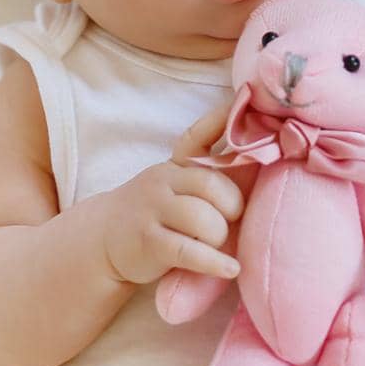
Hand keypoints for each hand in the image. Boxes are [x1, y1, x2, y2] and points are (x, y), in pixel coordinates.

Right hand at [102, 99, 246, 286]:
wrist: (105, 239)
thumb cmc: (157, 213)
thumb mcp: (177, 186)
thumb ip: (209, 175)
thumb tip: (259, 160)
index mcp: (176, 164)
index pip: (199, 135)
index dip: (222, 118)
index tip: (246, 96)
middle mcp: (163, 179)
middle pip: (212, 186)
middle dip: (232, 207)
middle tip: (231, 220)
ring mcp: (153, 209)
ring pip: (203, 219)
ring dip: (220, 237)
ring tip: (217, 245)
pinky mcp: (149, 241)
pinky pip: (189, 251)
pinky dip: (214, 262)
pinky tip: (230, 268)